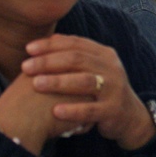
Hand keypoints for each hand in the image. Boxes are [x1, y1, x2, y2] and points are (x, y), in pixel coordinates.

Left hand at [18, 34, 155, 149]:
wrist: (129, 116)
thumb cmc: (102, 90)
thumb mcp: (93, 69)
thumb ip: (75, 55)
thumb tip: (50, 39)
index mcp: (104, 54)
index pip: (76, 43)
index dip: (51, 45)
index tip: (28, 49)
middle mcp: (111, 68)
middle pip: (77, 59)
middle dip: (49, 62)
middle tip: (26, 67)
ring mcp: (114, 89)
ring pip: (85, 81)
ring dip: (58, 82)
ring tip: (36, 84)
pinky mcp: (114, 110)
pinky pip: (91, 110)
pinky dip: (73, 110)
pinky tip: (55, 111)